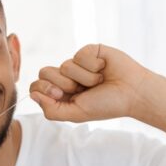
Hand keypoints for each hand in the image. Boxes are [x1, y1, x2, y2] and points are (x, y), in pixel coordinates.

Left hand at [29, 44, 159, 121]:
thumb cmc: (107, 105)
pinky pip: (80, 54)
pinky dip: (93, 65)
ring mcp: (78, 63)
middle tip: (83, 90)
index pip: (37, 86)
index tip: (61, 94)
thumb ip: (51, 109)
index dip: (45, 89)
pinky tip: (104, 68)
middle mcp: (68, 78)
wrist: (133, 93)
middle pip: (45, 72)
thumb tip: (32, 93)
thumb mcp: (76, 114)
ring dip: (85, 77)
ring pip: (65, 65)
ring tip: (100, 81)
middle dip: (64, 84)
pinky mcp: (89, 50)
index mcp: (62, 94)